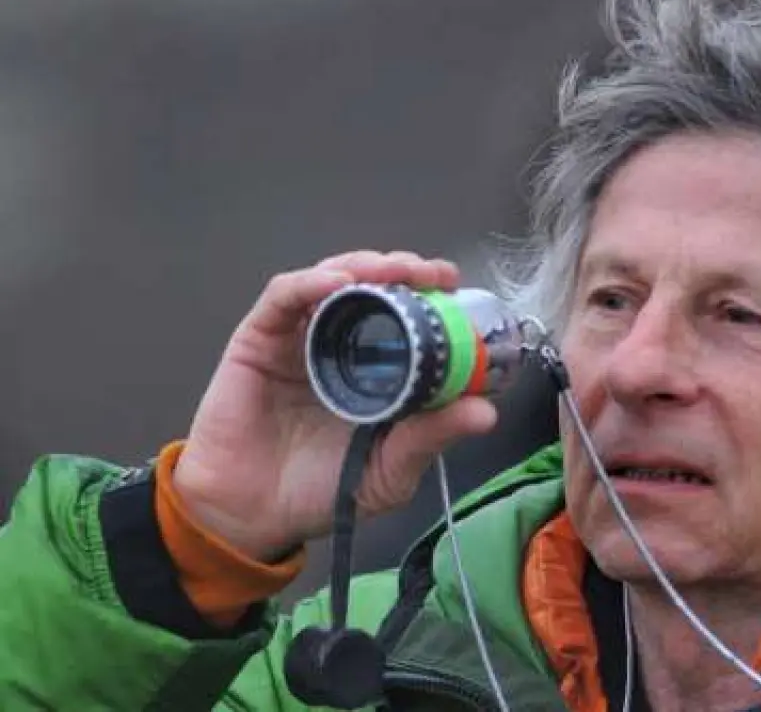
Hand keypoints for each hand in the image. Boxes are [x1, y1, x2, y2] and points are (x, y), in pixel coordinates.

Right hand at [172, 251, 498, 561]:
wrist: (251, 517)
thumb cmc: (321, 492)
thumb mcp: (390, 470)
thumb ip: (432, 438)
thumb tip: (486, 412)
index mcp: (377, 370)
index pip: (408, 316)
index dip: (432, 296)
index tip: (455, 287)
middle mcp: (340, 345)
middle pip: (373, 287)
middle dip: (404, 270)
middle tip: (431, 273)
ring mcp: (299, 339)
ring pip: (333, 279)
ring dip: (365, 265)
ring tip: (393, 269)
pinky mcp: (258, 340)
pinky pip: (283, 297)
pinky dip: (311, 282)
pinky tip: (338, 282)